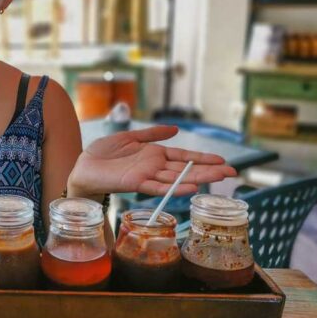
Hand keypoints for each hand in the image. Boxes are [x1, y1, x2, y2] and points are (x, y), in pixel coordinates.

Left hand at [67, 125, 236, 199]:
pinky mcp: (136, 183)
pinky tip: (191, 187)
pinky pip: (158, 187)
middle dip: (209, 170)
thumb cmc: (104, 152)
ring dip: (199, 178)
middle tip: (233, 172)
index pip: (185, 157)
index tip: (223, 161)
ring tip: (219, 177)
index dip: (203, 159)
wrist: (83, 165)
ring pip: (178, 178)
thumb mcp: (130, 137)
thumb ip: (153, 134)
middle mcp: (155, 167)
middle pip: (187, 169)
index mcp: (155, 155)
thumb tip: (176, 129)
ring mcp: (147, 176)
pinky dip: (174, 188)